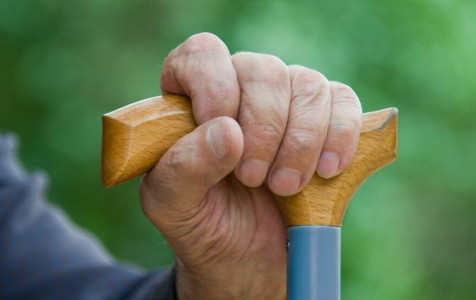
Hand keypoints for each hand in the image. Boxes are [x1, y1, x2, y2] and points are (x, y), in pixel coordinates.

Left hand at [140, 33, 361, 298]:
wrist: (246, 259)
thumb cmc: (203, 225)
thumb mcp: (173, 207)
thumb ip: (183, 168)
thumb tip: (227, 131)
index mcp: (190, 99)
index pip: (203, 54)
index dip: (216, 86)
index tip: (226, 135)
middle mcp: (239, 89)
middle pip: (262, 70)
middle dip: (264, 131)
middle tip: (254, 180)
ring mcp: (285, 101)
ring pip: (307, 83)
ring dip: (301, 141)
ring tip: (286, 187)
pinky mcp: (324, 119)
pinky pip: (343, 101)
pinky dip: (340, 135)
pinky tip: (327, 170)